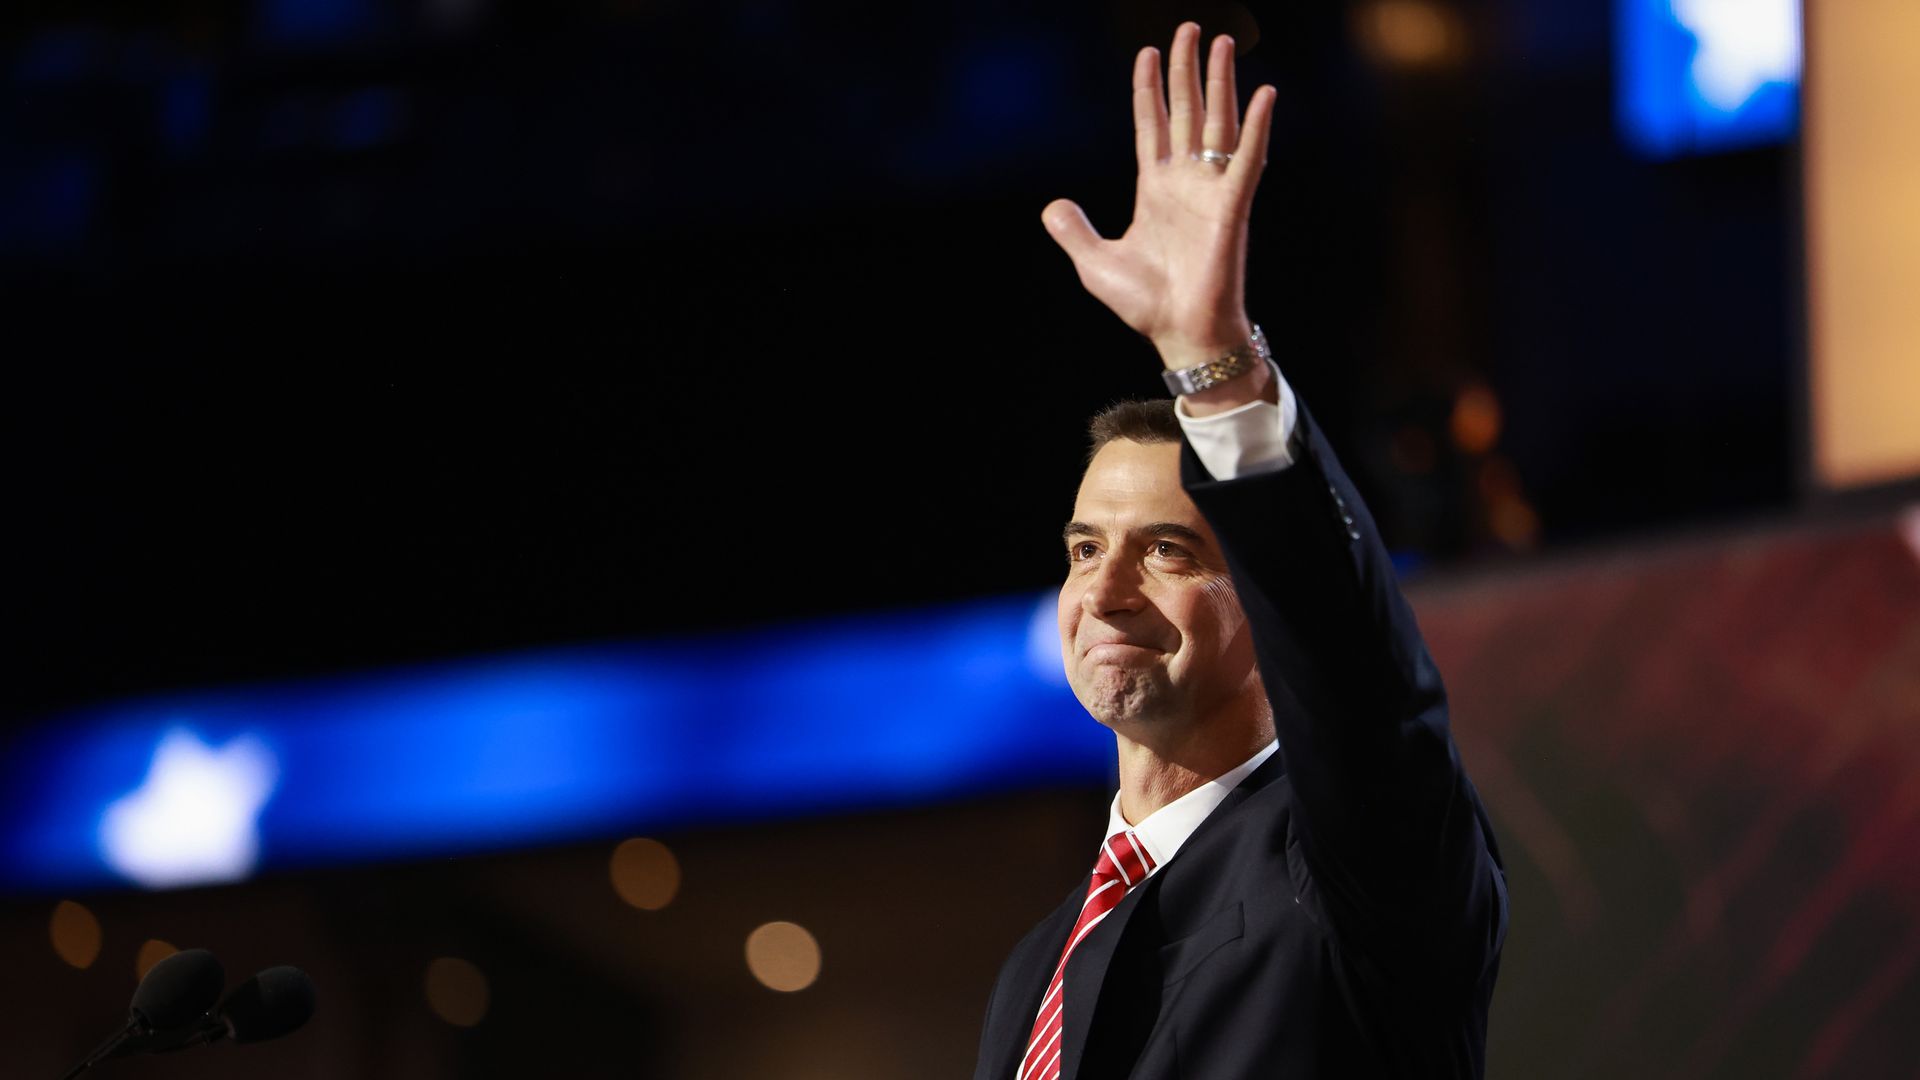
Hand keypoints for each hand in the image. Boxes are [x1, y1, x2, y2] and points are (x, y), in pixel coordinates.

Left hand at [1042, 23, 1276, 371]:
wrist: (1179, 334)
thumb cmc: (1148, 303)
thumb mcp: (1095, 263)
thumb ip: (1075, 231)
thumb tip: (1052, 206)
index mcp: (1155, 189)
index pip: (1152, 125)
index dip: (1150, 89)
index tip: (1148, 52)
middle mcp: (1186, 182)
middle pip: (1186, 111)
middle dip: (1187, 70)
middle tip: (1190, 28)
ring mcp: (1211, 191)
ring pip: (1218, 123)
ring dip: (1221, 82)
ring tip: (1224, 42)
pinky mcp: (1233, 208)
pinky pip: (1247, 160)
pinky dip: (1257, 128)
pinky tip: (1264, 94)